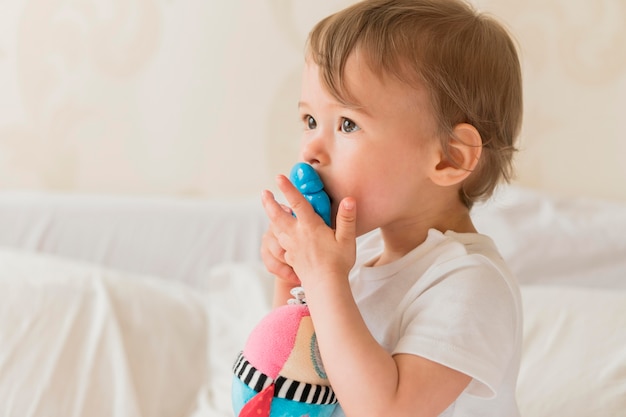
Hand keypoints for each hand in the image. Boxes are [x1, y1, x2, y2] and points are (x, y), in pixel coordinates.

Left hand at [261, 175, 356, 290]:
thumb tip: (349, 199)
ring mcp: (292, 247)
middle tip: (264, 192)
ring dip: (272, 217)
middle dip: (269, 203)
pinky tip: (280, 234)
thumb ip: (346, 218)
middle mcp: (297, 235)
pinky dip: (278, 234)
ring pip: (277, 229)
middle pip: (277, 216)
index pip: (298, 203)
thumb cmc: (338, 263)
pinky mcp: (291, 257)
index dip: (288, 189)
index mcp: (310, 227)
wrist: (325, 287)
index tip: (279, 177)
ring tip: (270, 209)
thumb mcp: (346, 239)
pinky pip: (280, 243)